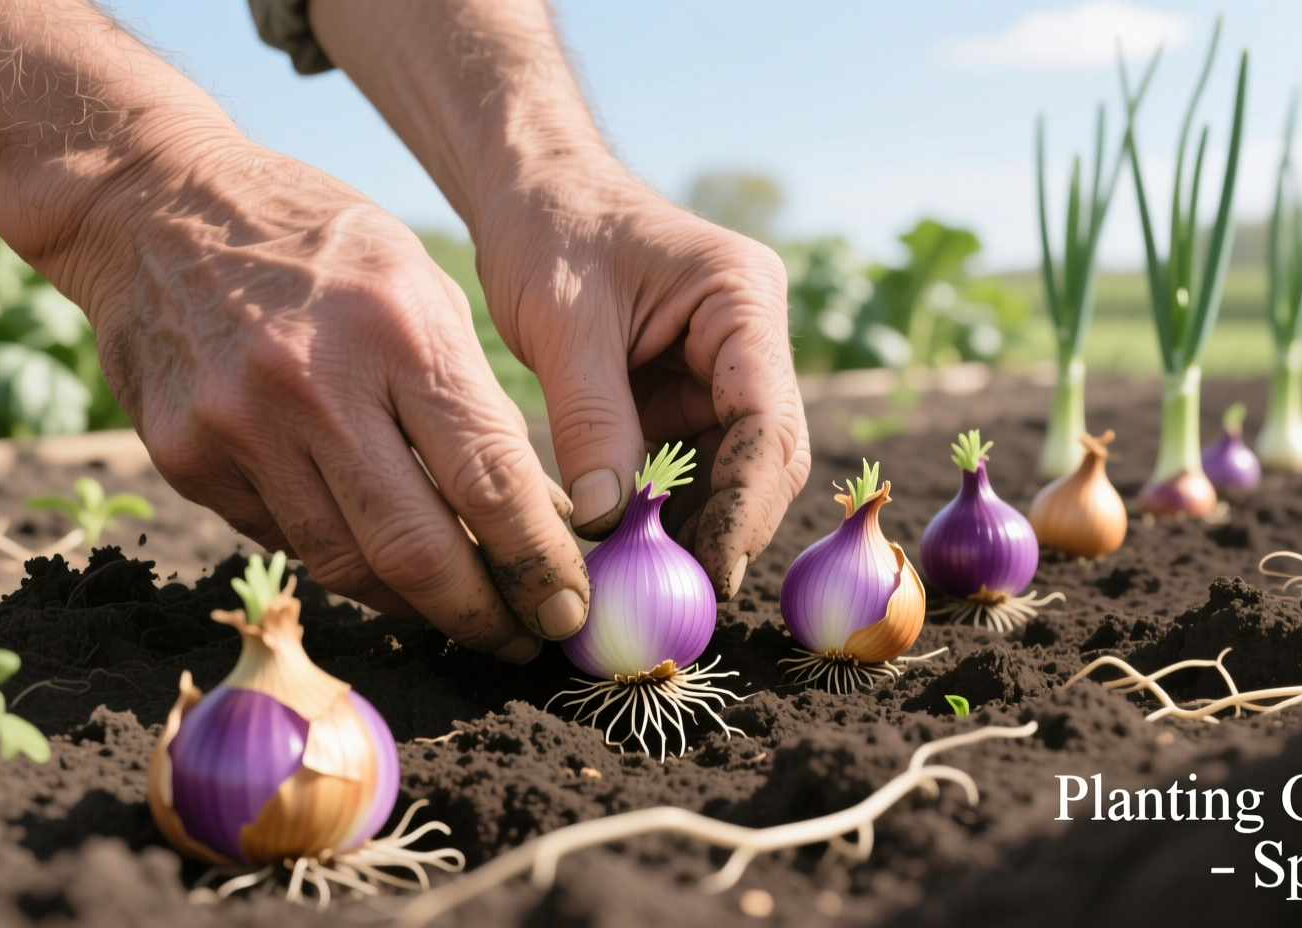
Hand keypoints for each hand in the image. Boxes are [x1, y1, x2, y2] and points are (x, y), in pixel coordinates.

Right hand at [91, 145, 589, 660]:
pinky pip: (285, 539)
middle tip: (522, 639)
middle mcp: (318, 386)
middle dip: (482, 613)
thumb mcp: (421, 288)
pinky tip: (373, 553)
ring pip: (347, 563)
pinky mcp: (186, 457)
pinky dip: (340, 556)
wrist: (157, 202)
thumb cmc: (321, 243)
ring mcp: (241, 427)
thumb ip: (473, 400)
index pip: (491, 481)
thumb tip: (536, 516)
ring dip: (414, 603)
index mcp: (400, 332)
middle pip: (417, 549)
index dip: (540, 562)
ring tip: (460, 609)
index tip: (571, 607)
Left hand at [477, 165, 810, 596]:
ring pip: (736, 473)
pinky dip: (668, 513)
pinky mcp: (692, 396)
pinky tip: (633, 555)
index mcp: (743, 300)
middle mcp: (751, 341)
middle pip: (767, 457)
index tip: (708, 568)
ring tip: (645, 589)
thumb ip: (590, 419)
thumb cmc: (551, 228)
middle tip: (675, 601)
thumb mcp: (564, 320)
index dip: (744, 502)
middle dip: (727, 528)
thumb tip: (607, 524)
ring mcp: (725, 371)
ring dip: (697, 529)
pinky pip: (694, 468)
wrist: (534, 189)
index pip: (767, 418)